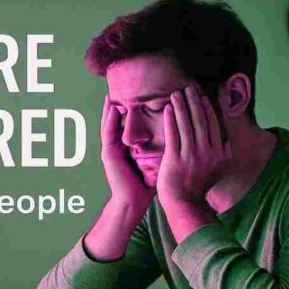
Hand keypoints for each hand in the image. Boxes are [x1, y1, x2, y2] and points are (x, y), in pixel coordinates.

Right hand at [99, 94, 155, 208]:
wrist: (134, 202)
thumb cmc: (147, 184)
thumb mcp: (155, 160)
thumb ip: (161, 147)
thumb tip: (180, 135)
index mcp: (127, 146)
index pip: (128, 123)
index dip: (131, 109)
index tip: (137, 94)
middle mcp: (117, 145)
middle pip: (116, 120)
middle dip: (117, 105)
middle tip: (119, 86)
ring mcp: (111, 150)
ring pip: (109, 124)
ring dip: (109, 109)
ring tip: (111, 94)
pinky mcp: (109, 155)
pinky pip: (108, 134)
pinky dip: (110, 121)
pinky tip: (113, 110)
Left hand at [156, 86, 231, 207]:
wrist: (184, 204)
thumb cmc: (198, 185)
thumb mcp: (218, 168)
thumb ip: (222, 151)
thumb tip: (226, 136)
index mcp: (221, 153)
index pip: (215, 124)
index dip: (208, 108)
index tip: (202, 96)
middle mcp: (209, 153)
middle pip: (202, 120)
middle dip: (194, 102)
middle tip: (189, 88)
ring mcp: (192, 156)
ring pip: (187, 124)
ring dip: (182, 106)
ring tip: (176, 93)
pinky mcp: (176, 159)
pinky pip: (173, 134)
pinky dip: (171, 119)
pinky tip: (168, 108)